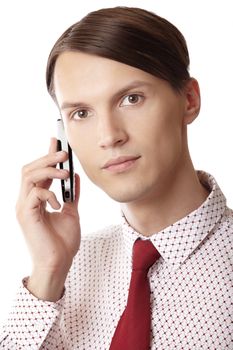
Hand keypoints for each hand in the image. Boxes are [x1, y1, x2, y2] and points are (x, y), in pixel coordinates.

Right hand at [16, 138, 80, 299]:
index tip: (57, 142)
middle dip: (46, 157)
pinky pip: (34, 193)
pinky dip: (49, 194)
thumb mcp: (71, 212)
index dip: (46, 155)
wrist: (58, 264)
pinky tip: (58, 204)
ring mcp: (24, 207)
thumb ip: (72, 195)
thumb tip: (75, 177)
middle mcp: (26, 201)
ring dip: (48, 170)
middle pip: (29, 169)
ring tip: (64, 173)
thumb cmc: (62, 242)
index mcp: (36, 200)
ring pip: (29, 176)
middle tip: (64, 153)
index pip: (38, 172)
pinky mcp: (26, 215)